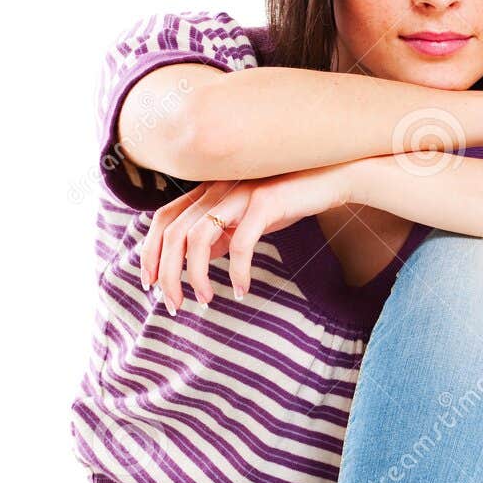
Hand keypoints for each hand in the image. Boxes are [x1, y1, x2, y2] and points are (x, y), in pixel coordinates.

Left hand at [138, 163, 353, 311]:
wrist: (332, 177)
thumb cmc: (288, 200)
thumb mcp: (246, 219)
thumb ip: (220, 235)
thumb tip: (198, 260)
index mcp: (208, 191)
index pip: (163, 220)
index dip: (150, 253)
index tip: (151, 285)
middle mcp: (217, 189)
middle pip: (173, 234)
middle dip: (168, 275)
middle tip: (176, 305)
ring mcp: (240, 193)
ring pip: (198, 238)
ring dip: (196, 276)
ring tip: (207, 301)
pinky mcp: (266, 202)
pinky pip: (241, 242)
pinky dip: (237, 271)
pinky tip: (242, 290)